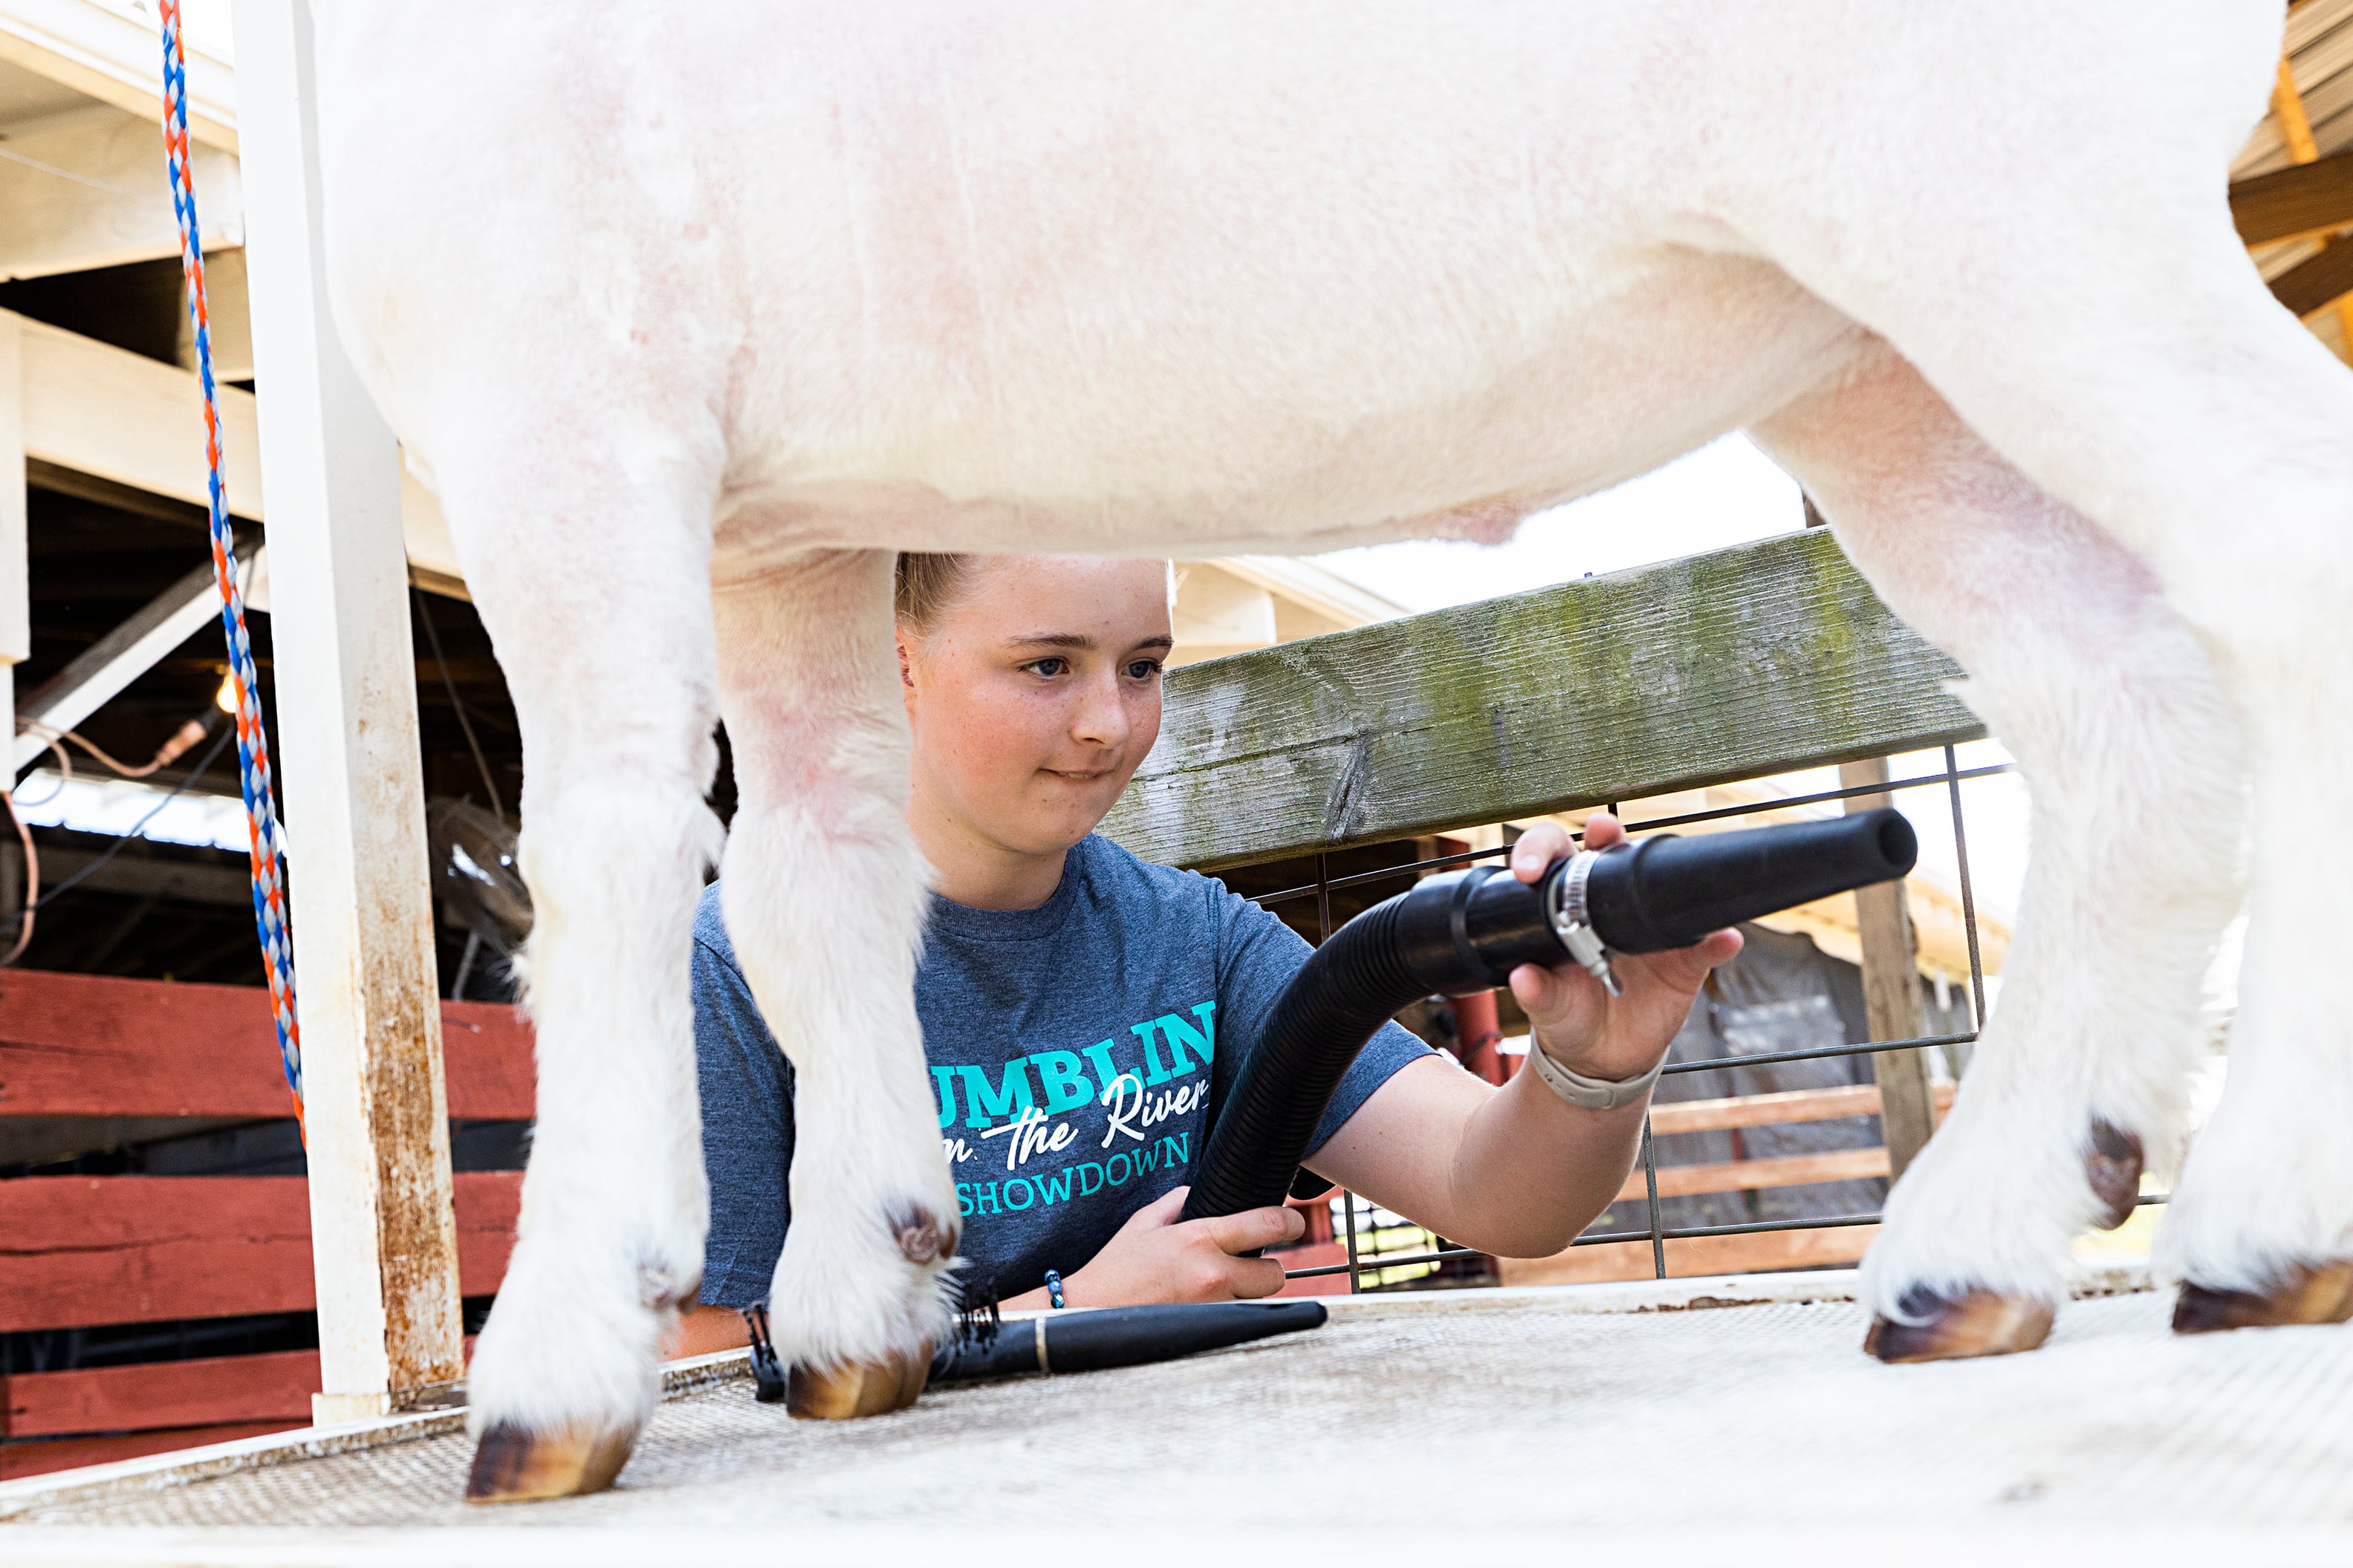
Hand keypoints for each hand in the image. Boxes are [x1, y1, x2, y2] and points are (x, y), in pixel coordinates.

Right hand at [1062, 1185, 1303, 1305]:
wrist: (1088, 1312)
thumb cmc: (1115, 1268)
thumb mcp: (1143, 1222)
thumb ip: (1177, 1202)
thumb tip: (1200, 1194)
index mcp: (1199, 1238)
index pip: (1267, 1225)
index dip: (1290, 1222)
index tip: (1294, 1221)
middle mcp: (1212, 1273)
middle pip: (1277, 1273)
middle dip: (1271, 1267)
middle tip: (1253, 1261)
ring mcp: (1212, 1307)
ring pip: (1258, 1300)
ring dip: (1249, 1291)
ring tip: (1222, 1285)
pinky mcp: (1207, 1331)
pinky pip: (1236, 1318)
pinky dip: (1230, 1310)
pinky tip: (1206, 1303)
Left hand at [1504, 813, 1742, 1084]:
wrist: (1604, 1056)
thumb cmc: (1569, 1017)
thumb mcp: (1549, 1009)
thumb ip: (1537, 995)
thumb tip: (1523, 977)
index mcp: (1569, 910)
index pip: (1554, 862)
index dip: (1539, 851)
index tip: (1528, 870)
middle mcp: (1611, 907)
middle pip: (1611, 854)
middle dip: (1607, 833)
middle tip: (1602, 831)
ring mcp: (1652, 930)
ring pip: (1664, 889)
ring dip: (1674, 874)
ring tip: (1676, 873)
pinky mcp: (1685, 963)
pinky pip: (1707, 947)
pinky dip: (1718, 941)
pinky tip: (1724, 938)